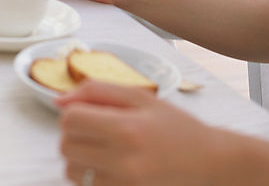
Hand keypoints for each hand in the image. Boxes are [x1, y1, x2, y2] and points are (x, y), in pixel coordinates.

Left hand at [56, 82, 230, 184]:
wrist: (209, 163)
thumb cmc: (177, 127)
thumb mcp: (143, 98)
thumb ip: (98, 92)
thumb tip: (59, 100)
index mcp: (128, 128)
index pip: (71, 120)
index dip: (72, 112)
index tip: (87, 112)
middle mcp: (124, 160)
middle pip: (66, 146)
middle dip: (73, 135)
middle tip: (94, 130)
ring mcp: (124, 185)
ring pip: (71, 170)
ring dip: (79, 157)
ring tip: (102, 148)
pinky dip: (91, 175)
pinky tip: (110, 165)